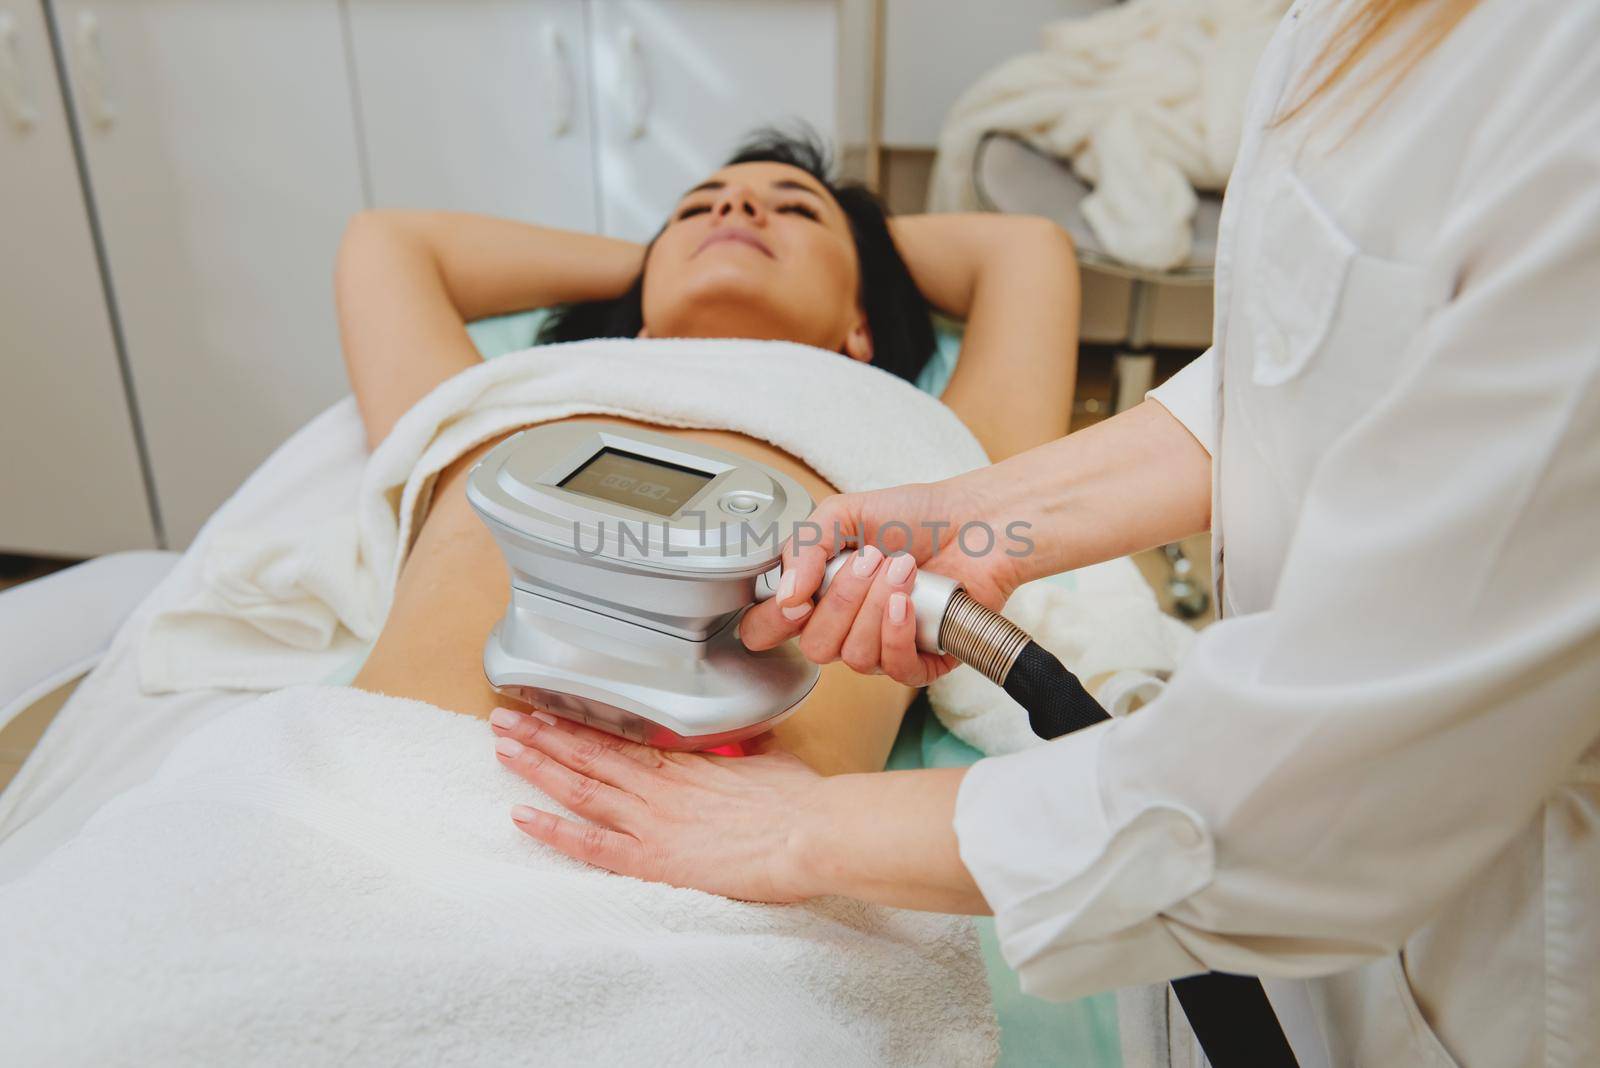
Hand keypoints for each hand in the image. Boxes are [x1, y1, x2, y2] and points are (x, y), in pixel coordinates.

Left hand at [490, 707, 822, 902]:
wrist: (809, 831)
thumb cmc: (798, 801)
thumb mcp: (771, 760)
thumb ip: (748, 748)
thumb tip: (749, 733)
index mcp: (684, 762)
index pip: (616, 737)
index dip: (576, 723)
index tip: (545, 708)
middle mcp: (658, 784)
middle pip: (587, 752)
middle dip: (540, 734)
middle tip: (503, 717)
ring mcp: (650, 819)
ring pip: (579, 785)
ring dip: (536, 766)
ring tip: (501, 747)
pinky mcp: (652, 857)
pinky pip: (590, 843)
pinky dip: (553, 830)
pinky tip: (520, 816)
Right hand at [739, 476, 1026, 685]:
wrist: (976, 521)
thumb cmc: (917, 516)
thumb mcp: (843, 513)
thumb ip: (803, 546)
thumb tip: (784, 594)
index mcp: (819, 595)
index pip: (768, 631)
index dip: (771, 623)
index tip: (796, 598)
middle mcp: (847, 627)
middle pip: (814, 648)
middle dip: (842, 599)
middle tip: (870, 560)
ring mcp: (883, 646)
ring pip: (855, 657)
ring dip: (877, 606)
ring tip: (903, 567)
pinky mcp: (924, 660)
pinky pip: (896, 670)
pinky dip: (898, 634)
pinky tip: (908, 604)